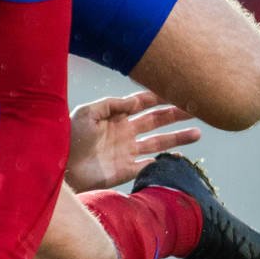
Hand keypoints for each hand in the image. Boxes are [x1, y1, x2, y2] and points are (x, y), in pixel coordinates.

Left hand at [64, 90, 201, 192]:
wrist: (61, 169)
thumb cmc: (70, 137)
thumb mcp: (87, 112)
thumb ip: (111, 104)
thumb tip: (134, 101)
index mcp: (116, 116)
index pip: (143, 103)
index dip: (159, 96)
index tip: (177, 89)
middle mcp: (125, 132)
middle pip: (156, 121)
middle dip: (176, 114)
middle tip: (196, 107)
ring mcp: (127, 152)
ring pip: (159, 142)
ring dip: (178, 138)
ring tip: (198, 132)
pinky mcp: (126, 170)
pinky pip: (149, 165)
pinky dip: (163, 161)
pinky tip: (179, 156)